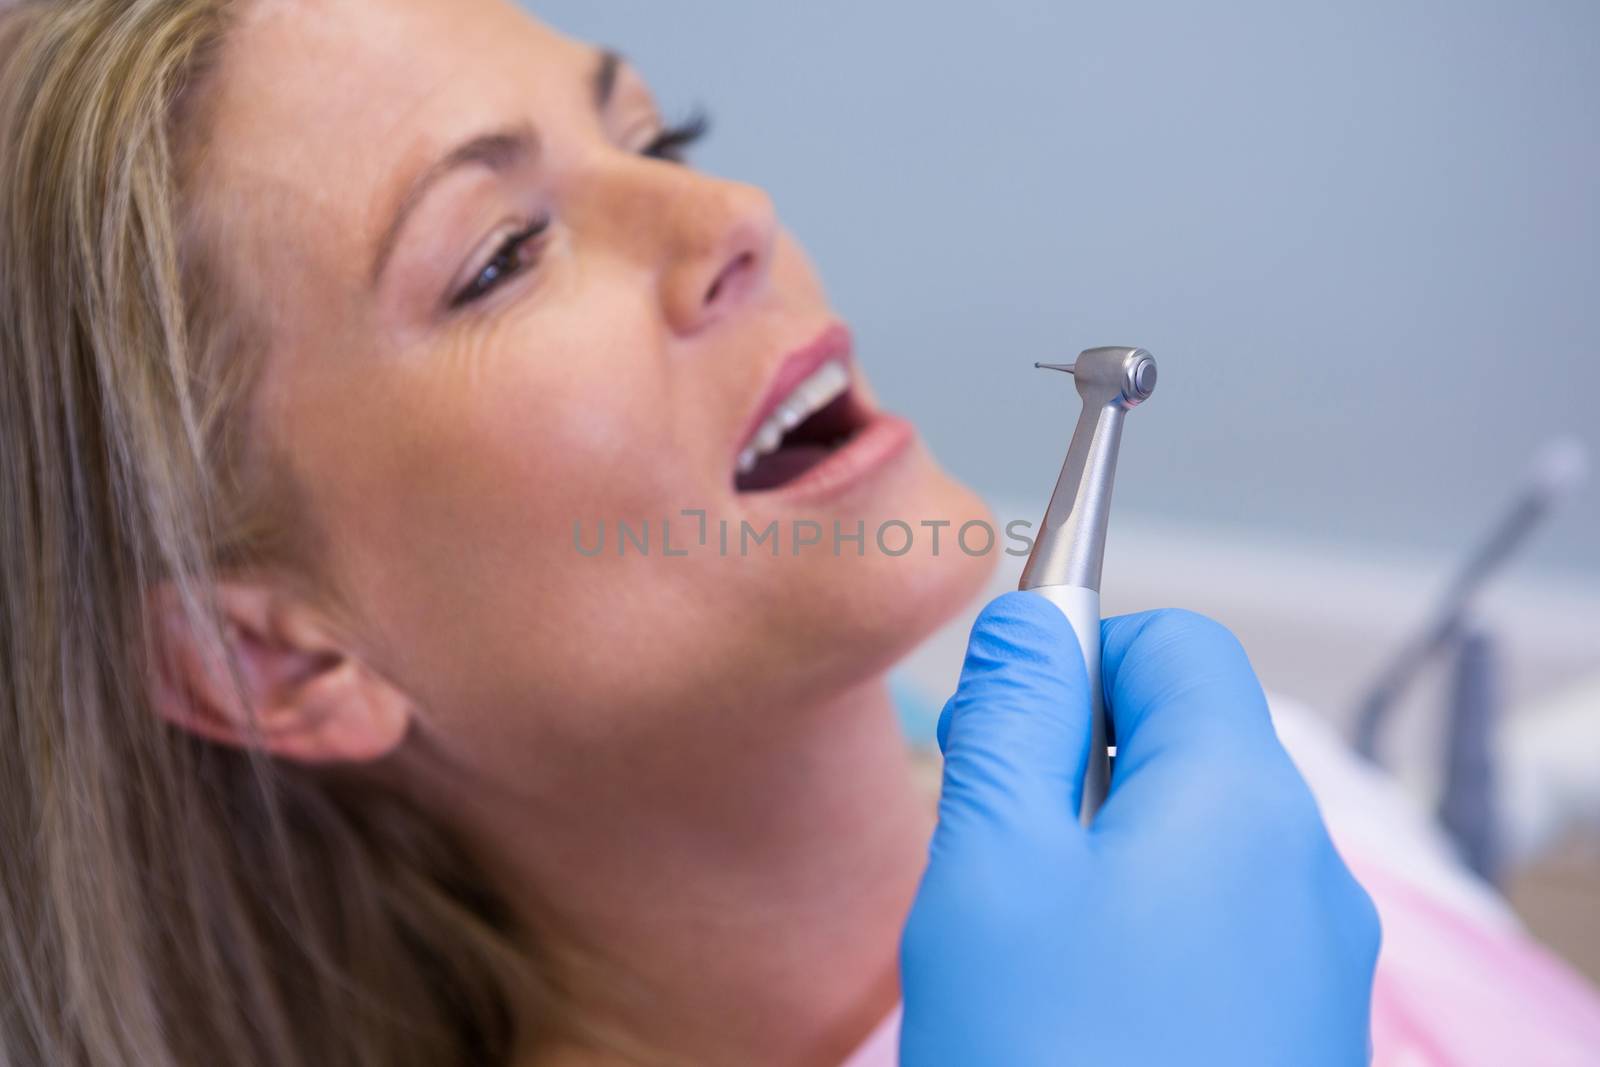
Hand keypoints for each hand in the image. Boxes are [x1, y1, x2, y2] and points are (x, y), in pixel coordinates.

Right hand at [900, 593, 1379, 1065]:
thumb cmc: (1053, 1063)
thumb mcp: (993, 866)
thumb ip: (1013, 715)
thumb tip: (1033, 620)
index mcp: (1240, 799)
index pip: (1175, 644)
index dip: (1078, 655)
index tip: (1005, 726)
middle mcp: (1305, 868)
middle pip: (1187, 739)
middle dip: (1080, 766)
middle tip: (999, 858)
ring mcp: (1315, 958)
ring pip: (1193, 836)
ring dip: (1102, 853)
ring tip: (1031, 950)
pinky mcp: (1302, 1028)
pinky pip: (1217, 925)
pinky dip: (1142, 930)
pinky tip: (1084, 1011)